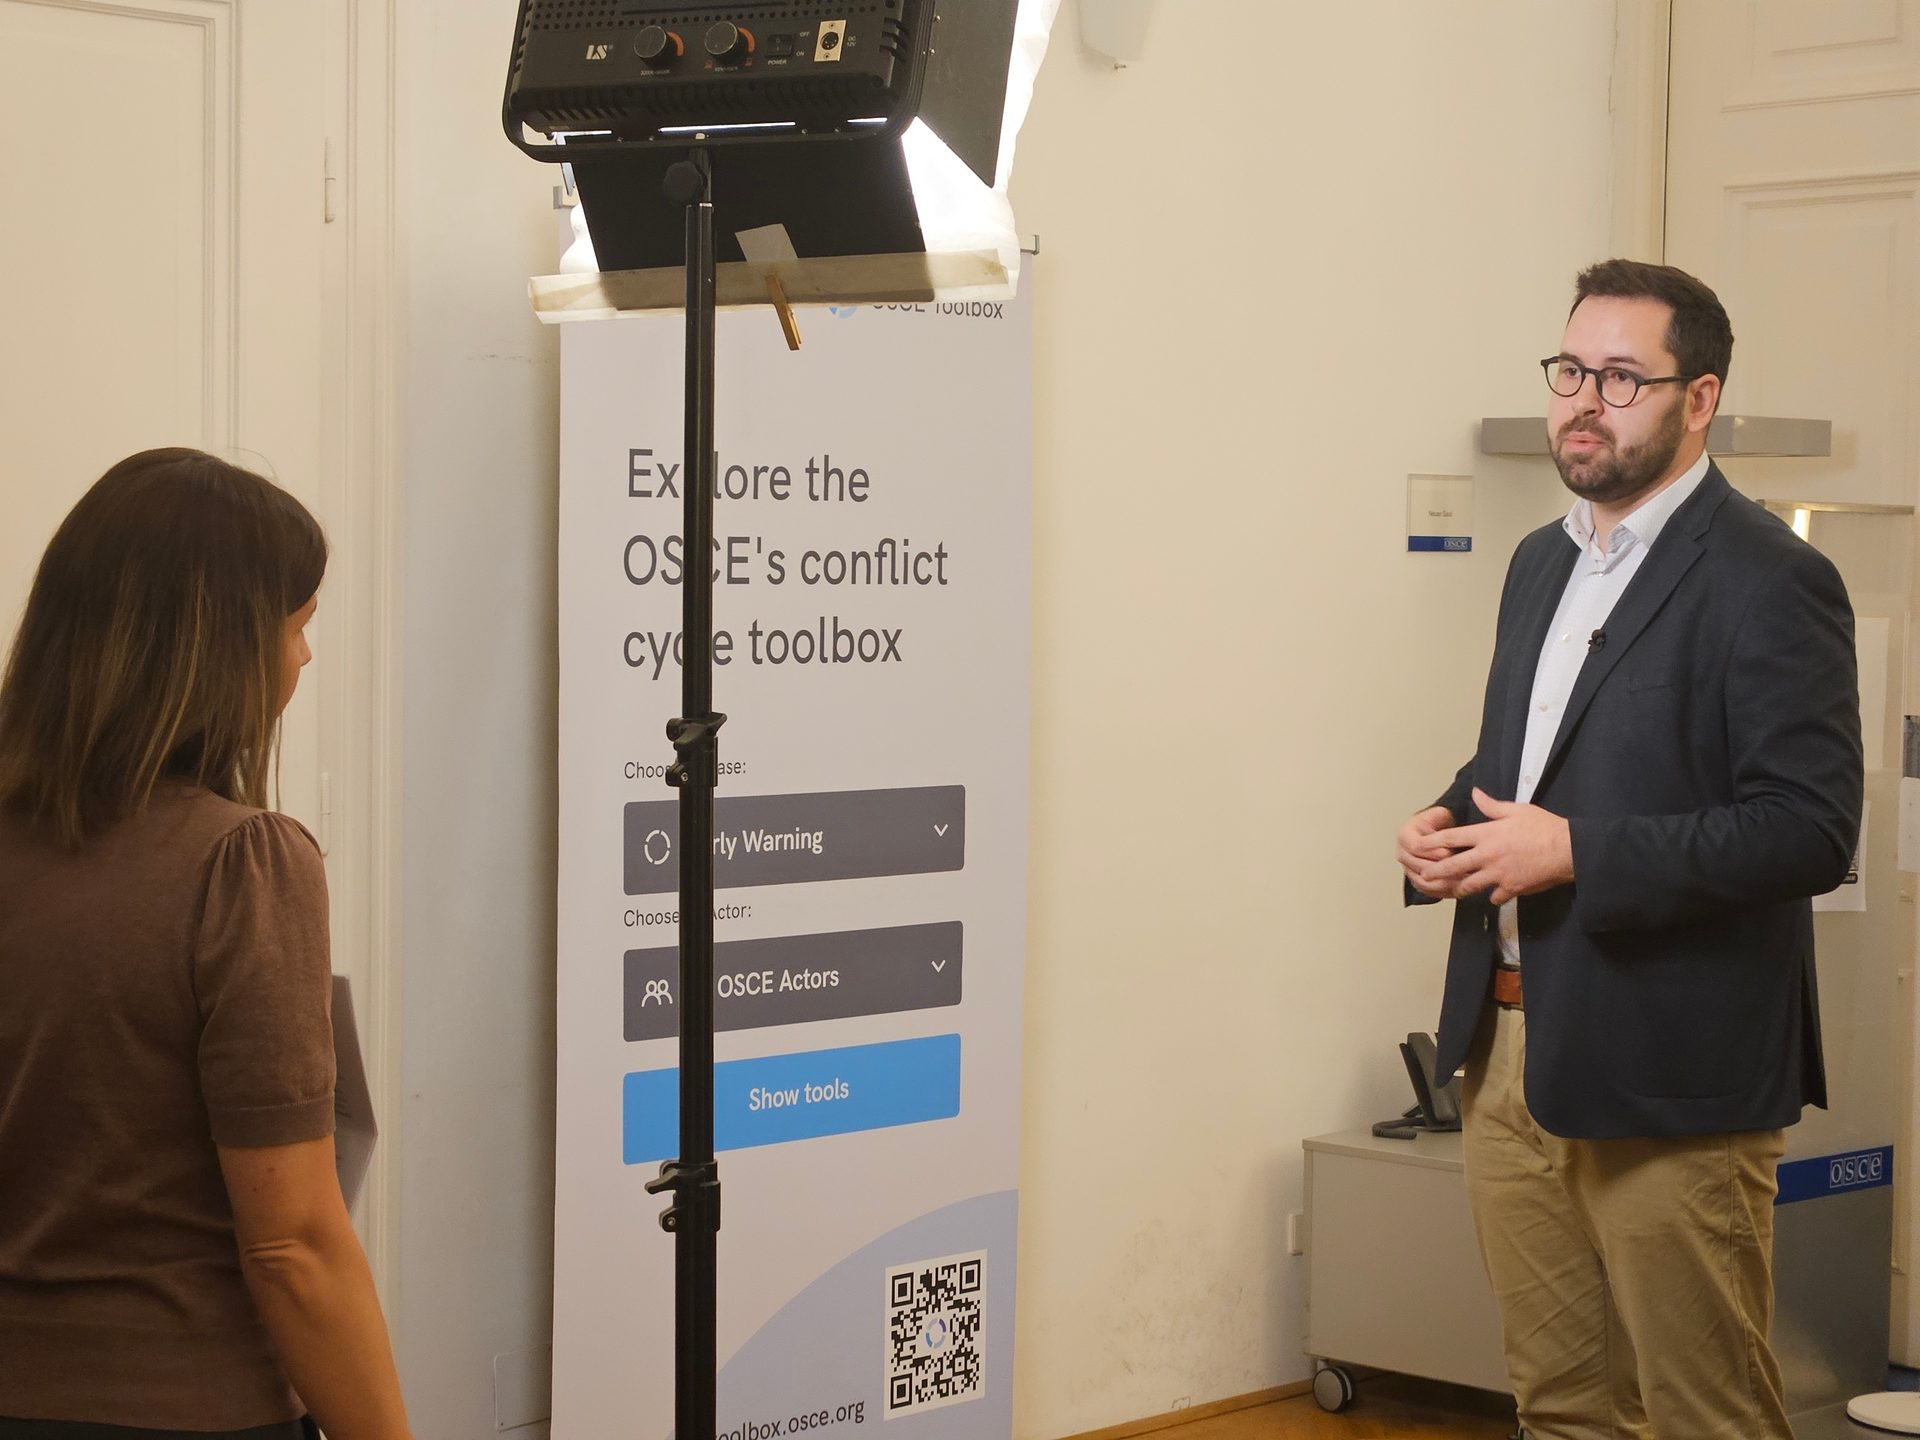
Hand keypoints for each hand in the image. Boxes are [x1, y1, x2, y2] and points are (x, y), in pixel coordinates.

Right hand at [1398, 804, 1459, 898]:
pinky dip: (1443, 892)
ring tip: (1461, 882)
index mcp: (1404, 835)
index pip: (1415, 847)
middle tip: (1459, 870)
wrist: (1435, 833)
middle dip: (1440, 870)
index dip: (1432, 851)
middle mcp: (1402, 854)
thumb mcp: (1439, 814)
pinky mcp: (1416, 881)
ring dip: (1443, 883)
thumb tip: (1445, 825)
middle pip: (1418, 867)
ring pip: (1423, 882)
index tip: (1449, 852)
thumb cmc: (1438, 823)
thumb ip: (1440, 817)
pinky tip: (1458, 890)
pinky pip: (1428, 891)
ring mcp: (1408, 869)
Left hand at [1423, 787, 1574, 904]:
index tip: (1420, 847)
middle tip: (1425, 876)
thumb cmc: (1543, 826)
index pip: (1451, 838)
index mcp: (1486, 834)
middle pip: (1453, 866)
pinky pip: (1494, 897)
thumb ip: (1491, 806)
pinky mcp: (1511, 889)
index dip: (1432, 843)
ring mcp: (1498, 874)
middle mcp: (1487, 855)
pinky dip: (1491, 897)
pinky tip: (1490, 895)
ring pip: (1469, 886)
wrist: (1568, 850)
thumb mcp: (1516, 810)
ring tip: (1453, 889)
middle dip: (1436, 872)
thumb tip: (1475, 794)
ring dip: (1460, 888)